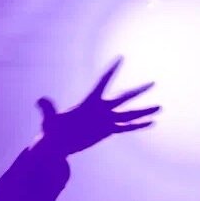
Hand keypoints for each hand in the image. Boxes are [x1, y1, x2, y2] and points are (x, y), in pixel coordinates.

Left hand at [35, 57, 158, 156]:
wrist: (58, 144)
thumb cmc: (52, 130)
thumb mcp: (49, 121)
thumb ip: (47, 110)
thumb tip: (39, 100)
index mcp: (89, 103)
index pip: (102, 82)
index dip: (111, 70)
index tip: (120, 57)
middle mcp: (101, 109)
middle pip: (122, 98)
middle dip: (138, 91)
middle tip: (153, 82)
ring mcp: (106, 120)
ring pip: (129, 114)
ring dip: (144, 111)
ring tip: (160, 107)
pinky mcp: (108, 131)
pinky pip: (126, 127)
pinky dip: (138, 126)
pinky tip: (152, 123)